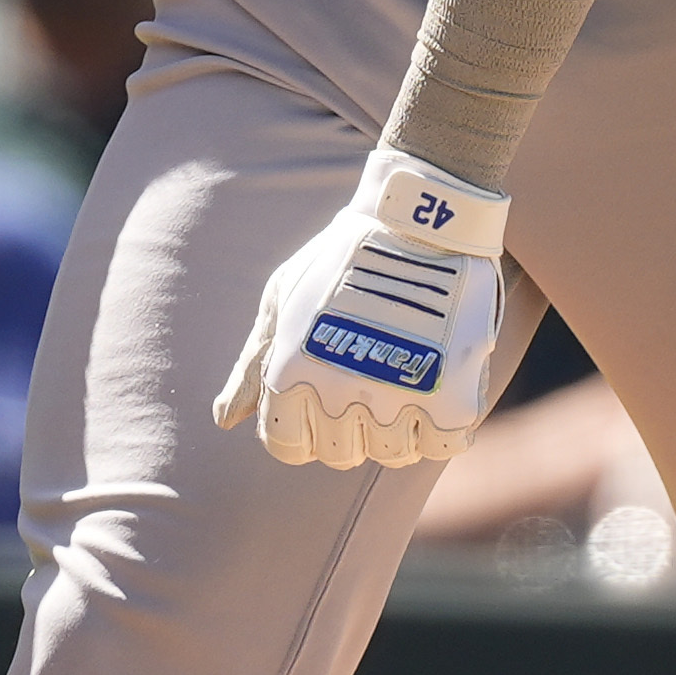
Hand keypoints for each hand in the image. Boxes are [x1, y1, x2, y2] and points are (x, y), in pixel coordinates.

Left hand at [214, 152, 515, 468]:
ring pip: (393, 453)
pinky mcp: (450, 395)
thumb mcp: (283, 300)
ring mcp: (395, 397)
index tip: (322, 400)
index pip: (286, 446)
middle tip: (370, 380)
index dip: (301, 429)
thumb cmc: (342, 258)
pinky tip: (441, 386)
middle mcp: (337, 393)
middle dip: (349, 426)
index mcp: (289, 372)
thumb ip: (252, 366)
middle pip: (339, 453)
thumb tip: (225, 420)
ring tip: (408, 379)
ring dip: (399, 426)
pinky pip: (443, 442)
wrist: (419, 221)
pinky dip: (444, 424)